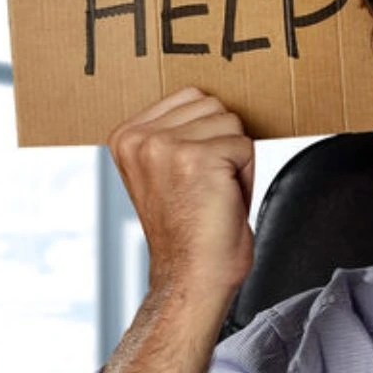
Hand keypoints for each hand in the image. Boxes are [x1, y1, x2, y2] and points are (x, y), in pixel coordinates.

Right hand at [106, 86, 256, 297]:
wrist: (191, 276)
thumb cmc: (188, 231)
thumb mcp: (165, 170)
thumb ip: (175, 132)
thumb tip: (211, 99)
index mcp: (126, 136)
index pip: (191, 96)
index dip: (207, 135)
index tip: (191, 176)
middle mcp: (140, 138)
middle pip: (214, 106)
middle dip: (223, 145)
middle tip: (207, 188)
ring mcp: (165, 146)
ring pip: (231, 123)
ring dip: (235, 160)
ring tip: (214, 193)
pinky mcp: (197, 158)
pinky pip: (246, 146)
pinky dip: (246, 176)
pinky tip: (223, 200)